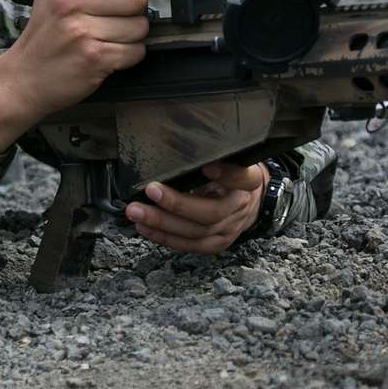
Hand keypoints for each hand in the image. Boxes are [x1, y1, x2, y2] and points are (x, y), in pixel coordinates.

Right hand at [0, 0, 149, 154]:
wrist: (24, 78)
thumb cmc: (44, 33)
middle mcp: (70, 5)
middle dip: (134, 8)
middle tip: (117, 14)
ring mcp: (82, 32)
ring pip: (140, 26)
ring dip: (132, 34)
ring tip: (110, 36)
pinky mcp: (94, 58)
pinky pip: (136, 51)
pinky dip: (130, 55)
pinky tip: (110, 53)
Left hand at [125, 161, 266, 253]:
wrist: (249, 201)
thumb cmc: (229, 174)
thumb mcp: (226, 158)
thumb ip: (207, 154)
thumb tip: (169, 142)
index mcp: (247, 181)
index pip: (243, 178)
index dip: (226, 175)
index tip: (206, 167)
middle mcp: (240, 206)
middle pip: (212, 212)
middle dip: (177, 204)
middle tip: (151, 191)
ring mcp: (230, 228)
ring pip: (197, 232)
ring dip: (163, 223)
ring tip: (138, 212)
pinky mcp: (217, 243)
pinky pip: (190, 245)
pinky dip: (165, 237)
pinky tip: (145, 227)